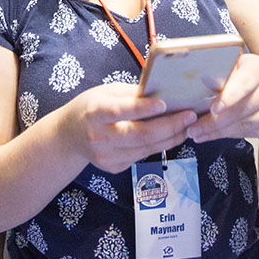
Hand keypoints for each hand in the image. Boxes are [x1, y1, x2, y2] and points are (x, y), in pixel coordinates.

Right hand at [64, 83, 196, 174]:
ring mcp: (106, 156)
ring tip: (187, 126)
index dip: (143, 109)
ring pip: (145, 148)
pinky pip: (142, 156)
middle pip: (139, 135)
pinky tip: (171, 136)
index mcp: (95, 112)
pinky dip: (159, 145)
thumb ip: (132, 94)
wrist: (68, 135)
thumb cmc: (91, 107)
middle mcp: (99, 136)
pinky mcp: (113, 167)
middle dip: (168, 126)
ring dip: (170, 137)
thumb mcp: (106, 92)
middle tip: (189, 116)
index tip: (164, 104)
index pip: (121, 111)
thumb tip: (163, 91)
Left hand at [185, 53, 258, 144]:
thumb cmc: (244, 75)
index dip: (229, 98)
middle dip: (214, 122)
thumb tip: (200, 85)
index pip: (244, 84)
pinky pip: (251, 133)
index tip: (213, 109)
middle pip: (242, 109)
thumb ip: (219, 76)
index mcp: (258, 69)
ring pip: (246, 125)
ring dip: (219, 132)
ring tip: (198, 135)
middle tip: (193, 129)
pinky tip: (215, 135)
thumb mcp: (233, 68)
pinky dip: (230, 136)